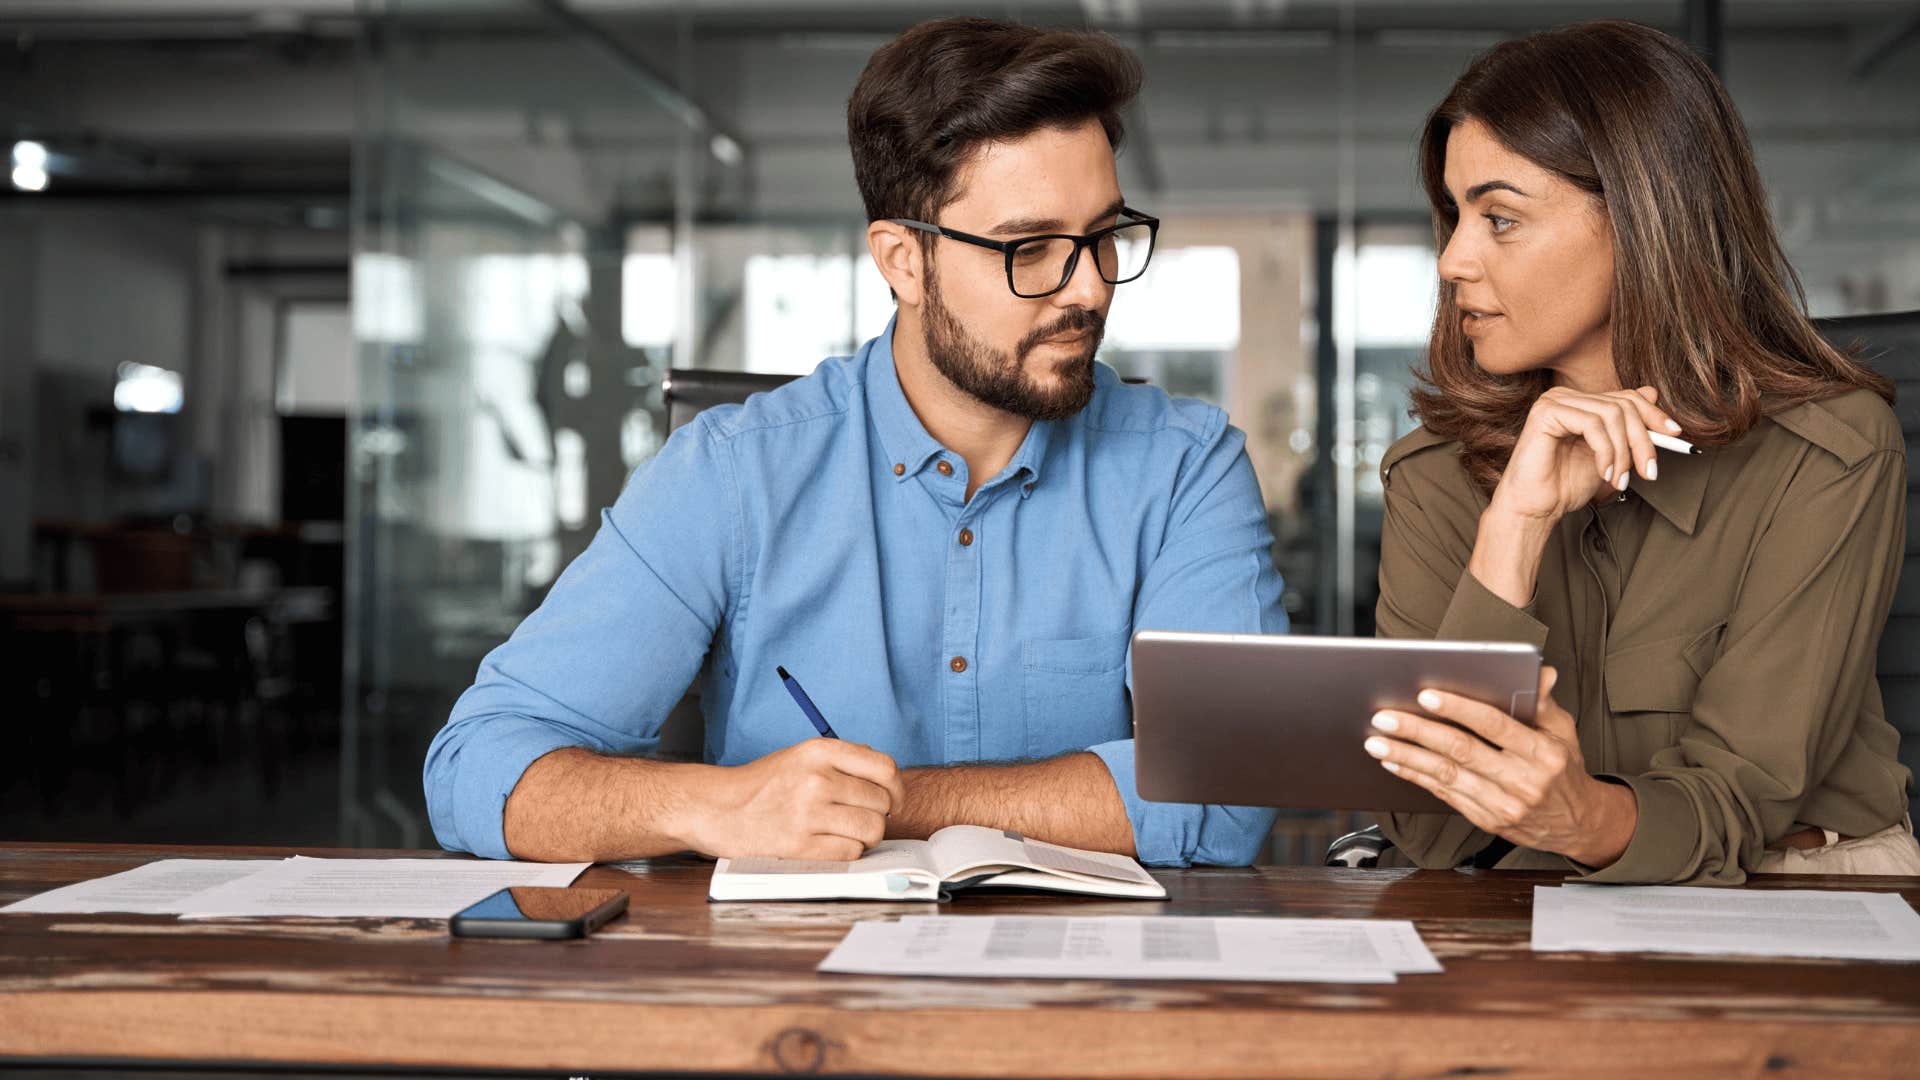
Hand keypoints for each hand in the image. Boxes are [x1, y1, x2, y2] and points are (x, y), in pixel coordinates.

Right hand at [689, 739, 906, 860]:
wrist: (718, 809)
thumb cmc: (764, 785)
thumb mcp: (800, 756)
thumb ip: (842, 760)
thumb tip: (887, 775)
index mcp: (818, 751)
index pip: (884, 767)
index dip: (897, 788)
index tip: (892, 800)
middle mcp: (816, 778)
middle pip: (881, 802)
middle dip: (878, 815)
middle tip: (860, 820)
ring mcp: (808, 813)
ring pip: (871, 829)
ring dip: (866, 837)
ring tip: (848, 834)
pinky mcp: (800, 845)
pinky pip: (851, 852)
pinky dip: (848, 852)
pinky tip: (831, 845)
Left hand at [1364, 666, 1637, 867]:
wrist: (1578, 824)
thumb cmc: (1564, 768)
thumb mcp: (1563, 731)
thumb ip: (1543, 701)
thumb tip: (1539, 670)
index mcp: (1542, 753)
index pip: (1494, 725)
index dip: (1458, 708)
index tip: (1425, 695)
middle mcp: (1522, 781)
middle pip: (1461, 750)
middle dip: (1418, 731)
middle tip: (1384, 716)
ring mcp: (1503, 804)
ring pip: (1446, 775)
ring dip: (1406, 756)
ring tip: (1376, 740)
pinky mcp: (1486, 820)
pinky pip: (1444, 795)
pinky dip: (1415, 777)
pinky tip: (1393, 761)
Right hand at [1490, 385, 1681, 523]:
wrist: (1535, 508)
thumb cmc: (1565, 485)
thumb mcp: (1609, 455)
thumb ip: (1626, 429)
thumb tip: (1652, 393)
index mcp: (1580, 403)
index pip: (1627, 397)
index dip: (1654, 415)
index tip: (1675, 436)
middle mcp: (1566, 397)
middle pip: (1624, 405)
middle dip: (1642, 441)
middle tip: (1648, 472)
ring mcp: (1554, 401)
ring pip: (1612, 414)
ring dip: (1624, 452)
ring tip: (1620, 480)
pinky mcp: (1546, 413)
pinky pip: (1592, 424)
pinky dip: (1606, 451)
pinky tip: (1604, 473)